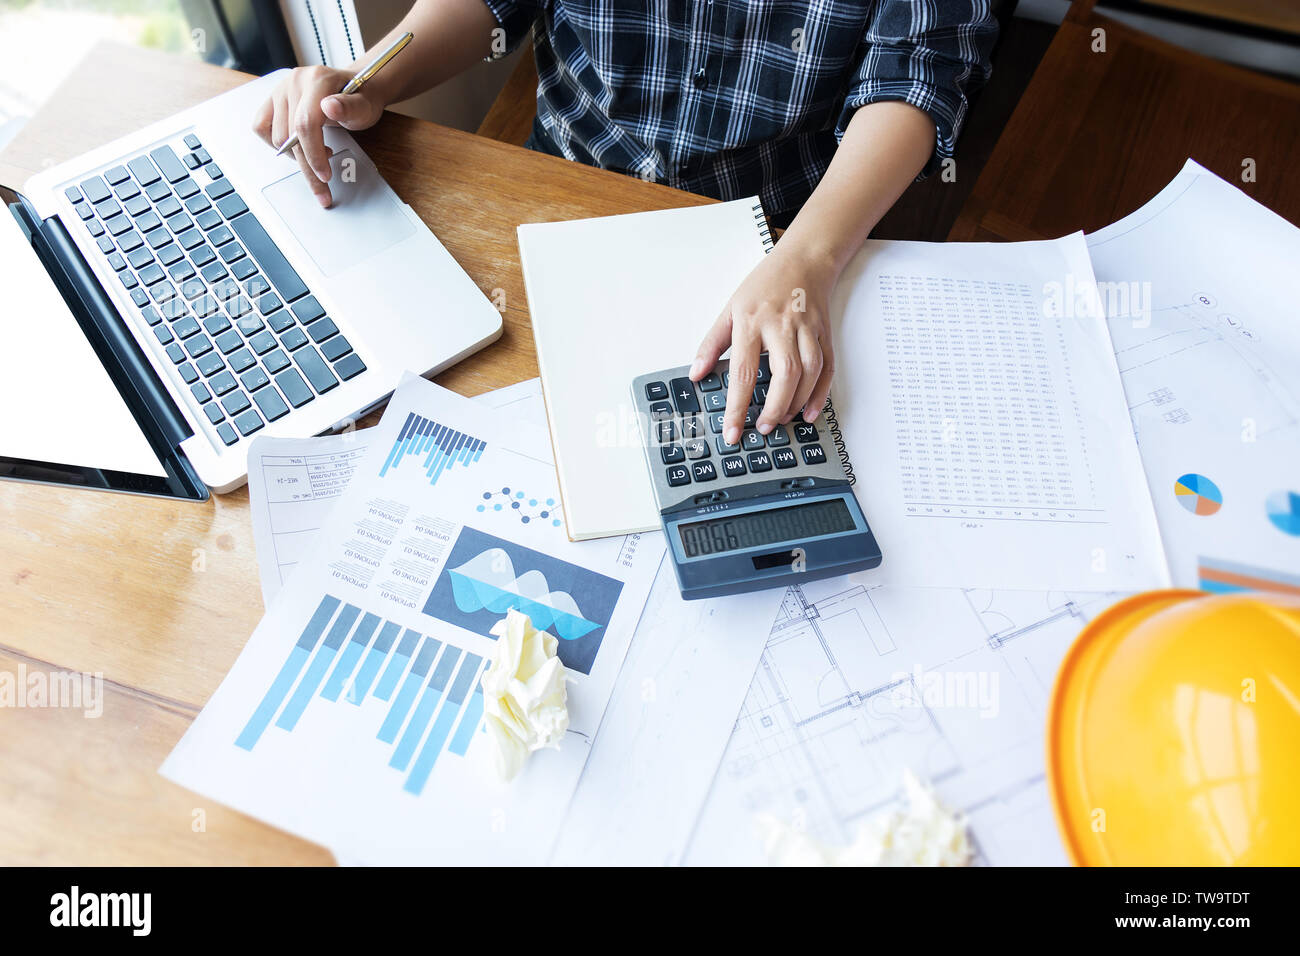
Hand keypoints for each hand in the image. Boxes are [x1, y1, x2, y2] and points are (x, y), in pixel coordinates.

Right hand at [251, 66, 385, 207]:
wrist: (357, 88)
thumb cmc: (362, 98)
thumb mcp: (366, 105)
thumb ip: (351, 107)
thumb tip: (330, 106)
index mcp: (318, 80)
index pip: (306, 123)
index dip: (314, 154)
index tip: (325, 175)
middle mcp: (295, 82)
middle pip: (291, 135)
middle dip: (308, 168)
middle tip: (323, 190)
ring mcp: (281, 90)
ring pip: (276, 136)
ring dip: (296, 156)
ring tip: (319, 156)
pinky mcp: (273, 100)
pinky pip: (261, 127)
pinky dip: (276, 145)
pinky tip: (297, 150)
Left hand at [690, 246, 836, 445]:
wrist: (804, 259)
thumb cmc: (764, 285)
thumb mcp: (729, 310)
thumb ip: (711, 344)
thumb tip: (696, 374)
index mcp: (752, 321)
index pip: (742, 371)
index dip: (737, 407)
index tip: (732, 432)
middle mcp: (781, 325)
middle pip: (784, 374)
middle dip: (774, 407)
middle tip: (762, 428)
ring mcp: (806, 329)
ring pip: (809, 372)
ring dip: (797, 402)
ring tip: (781, 420)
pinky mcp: (824, 333)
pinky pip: (827, 368)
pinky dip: (821, 394)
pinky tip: (810, 412)